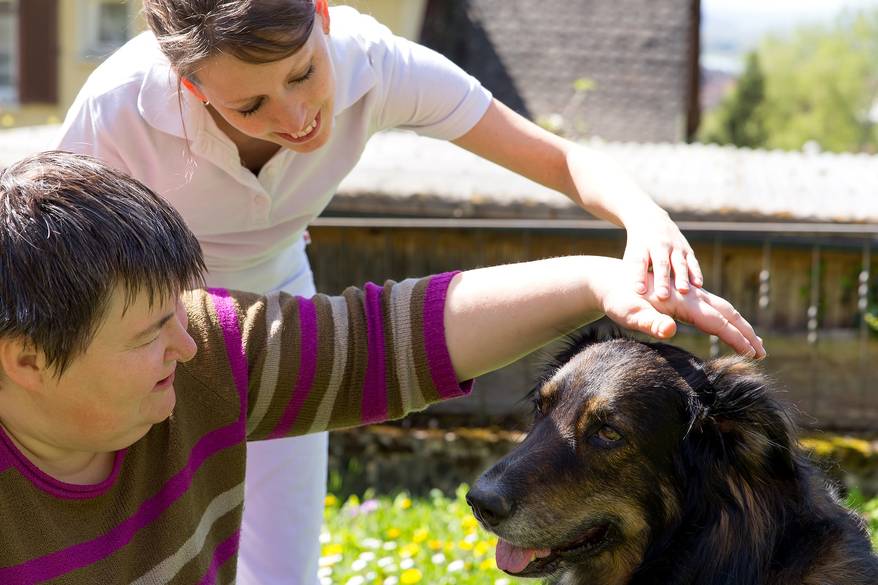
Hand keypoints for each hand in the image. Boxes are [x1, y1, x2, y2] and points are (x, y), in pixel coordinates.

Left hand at [593, 259, 764, 358]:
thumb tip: (669, 330)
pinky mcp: (683, 296)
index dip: (736, 337)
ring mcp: (688, 294)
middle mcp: (690, 294)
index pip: (717, 321)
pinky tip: (728, 328)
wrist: (609, 279)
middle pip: (727, 313)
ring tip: (754, 343)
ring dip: (740, 325)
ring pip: (722, 308)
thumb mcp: (628, 313)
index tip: (752, 354)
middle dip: (746, 332)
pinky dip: (727, 319)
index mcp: (683, 301)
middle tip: (763, 353)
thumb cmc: (618, 299)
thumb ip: (648, 322)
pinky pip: (712, 307)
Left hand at [623, 210, 702, 299]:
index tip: (639, 291)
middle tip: (663, 296)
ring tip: (683, 291)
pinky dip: (695, 273)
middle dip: (662, 280)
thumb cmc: (638, 247)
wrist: (650, 219)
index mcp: (641, 248)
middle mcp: (659, 245)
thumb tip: (633, 295)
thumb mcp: (631, 255)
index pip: (639, 263)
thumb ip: (632, 273)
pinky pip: (692, 262)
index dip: (639, 277)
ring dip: (682, 277)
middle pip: (661, 264)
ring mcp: (675, 246)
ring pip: (679, 263)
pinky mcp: (687, 248)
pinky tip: (698, 285)